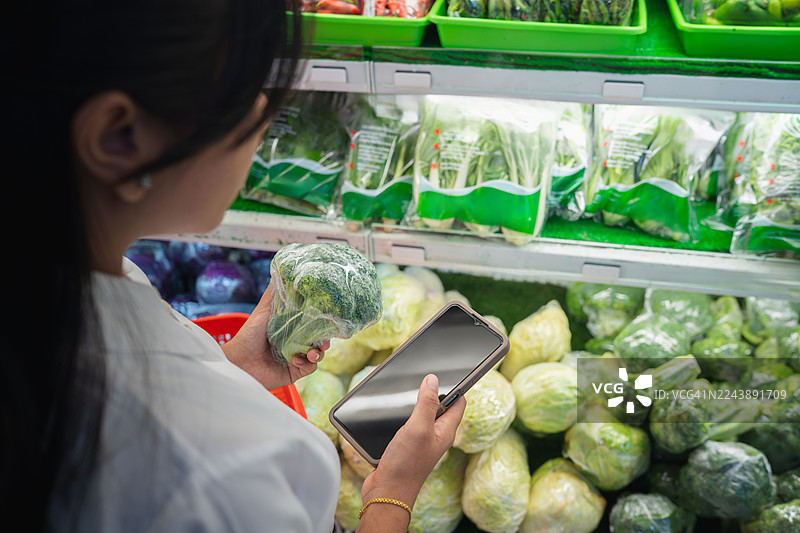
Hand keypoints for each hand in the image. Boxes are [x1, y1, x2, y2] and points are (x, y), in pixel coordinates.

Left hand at [221, 284, 327, 389]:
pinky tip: (295, 359)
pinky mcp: (294, 372)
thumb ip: (274, 292)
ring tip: (312, 352)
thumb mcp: (264, 309)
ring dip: (318, 352)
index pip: (314, 324)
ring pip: (318, 355)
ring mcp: (296, 358)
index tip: (327, 319)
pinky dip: (306, 363)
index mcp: (292, 328)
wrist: (239, 360)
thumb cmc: (249, 334)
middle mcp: (296, 343)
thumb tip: (282, 269)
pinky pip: (309, 368)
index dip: (322, 322)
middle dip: (324, 339)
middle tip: (323, 340)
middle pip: (320, 339)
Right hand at [360, 374, 466, 508]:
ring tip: (409, 389)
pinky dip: (404, 414)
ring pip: (423, 414)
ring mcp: (421, 440)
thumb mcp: (418, 428)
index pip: (458, 402)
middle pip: (441, 406)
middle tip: (423, 377)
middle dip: (433, 391)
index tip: (450, 371)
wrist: (386, 492)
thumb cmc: (405, 464)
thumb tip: (433, 380)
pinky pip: (410, 424)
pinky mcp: (407, 445)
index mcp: (446, 430)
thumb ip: (427, 403)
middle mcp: (436, 435)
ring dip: (416, 402)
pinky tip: (394, 411)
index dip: (456, 386)